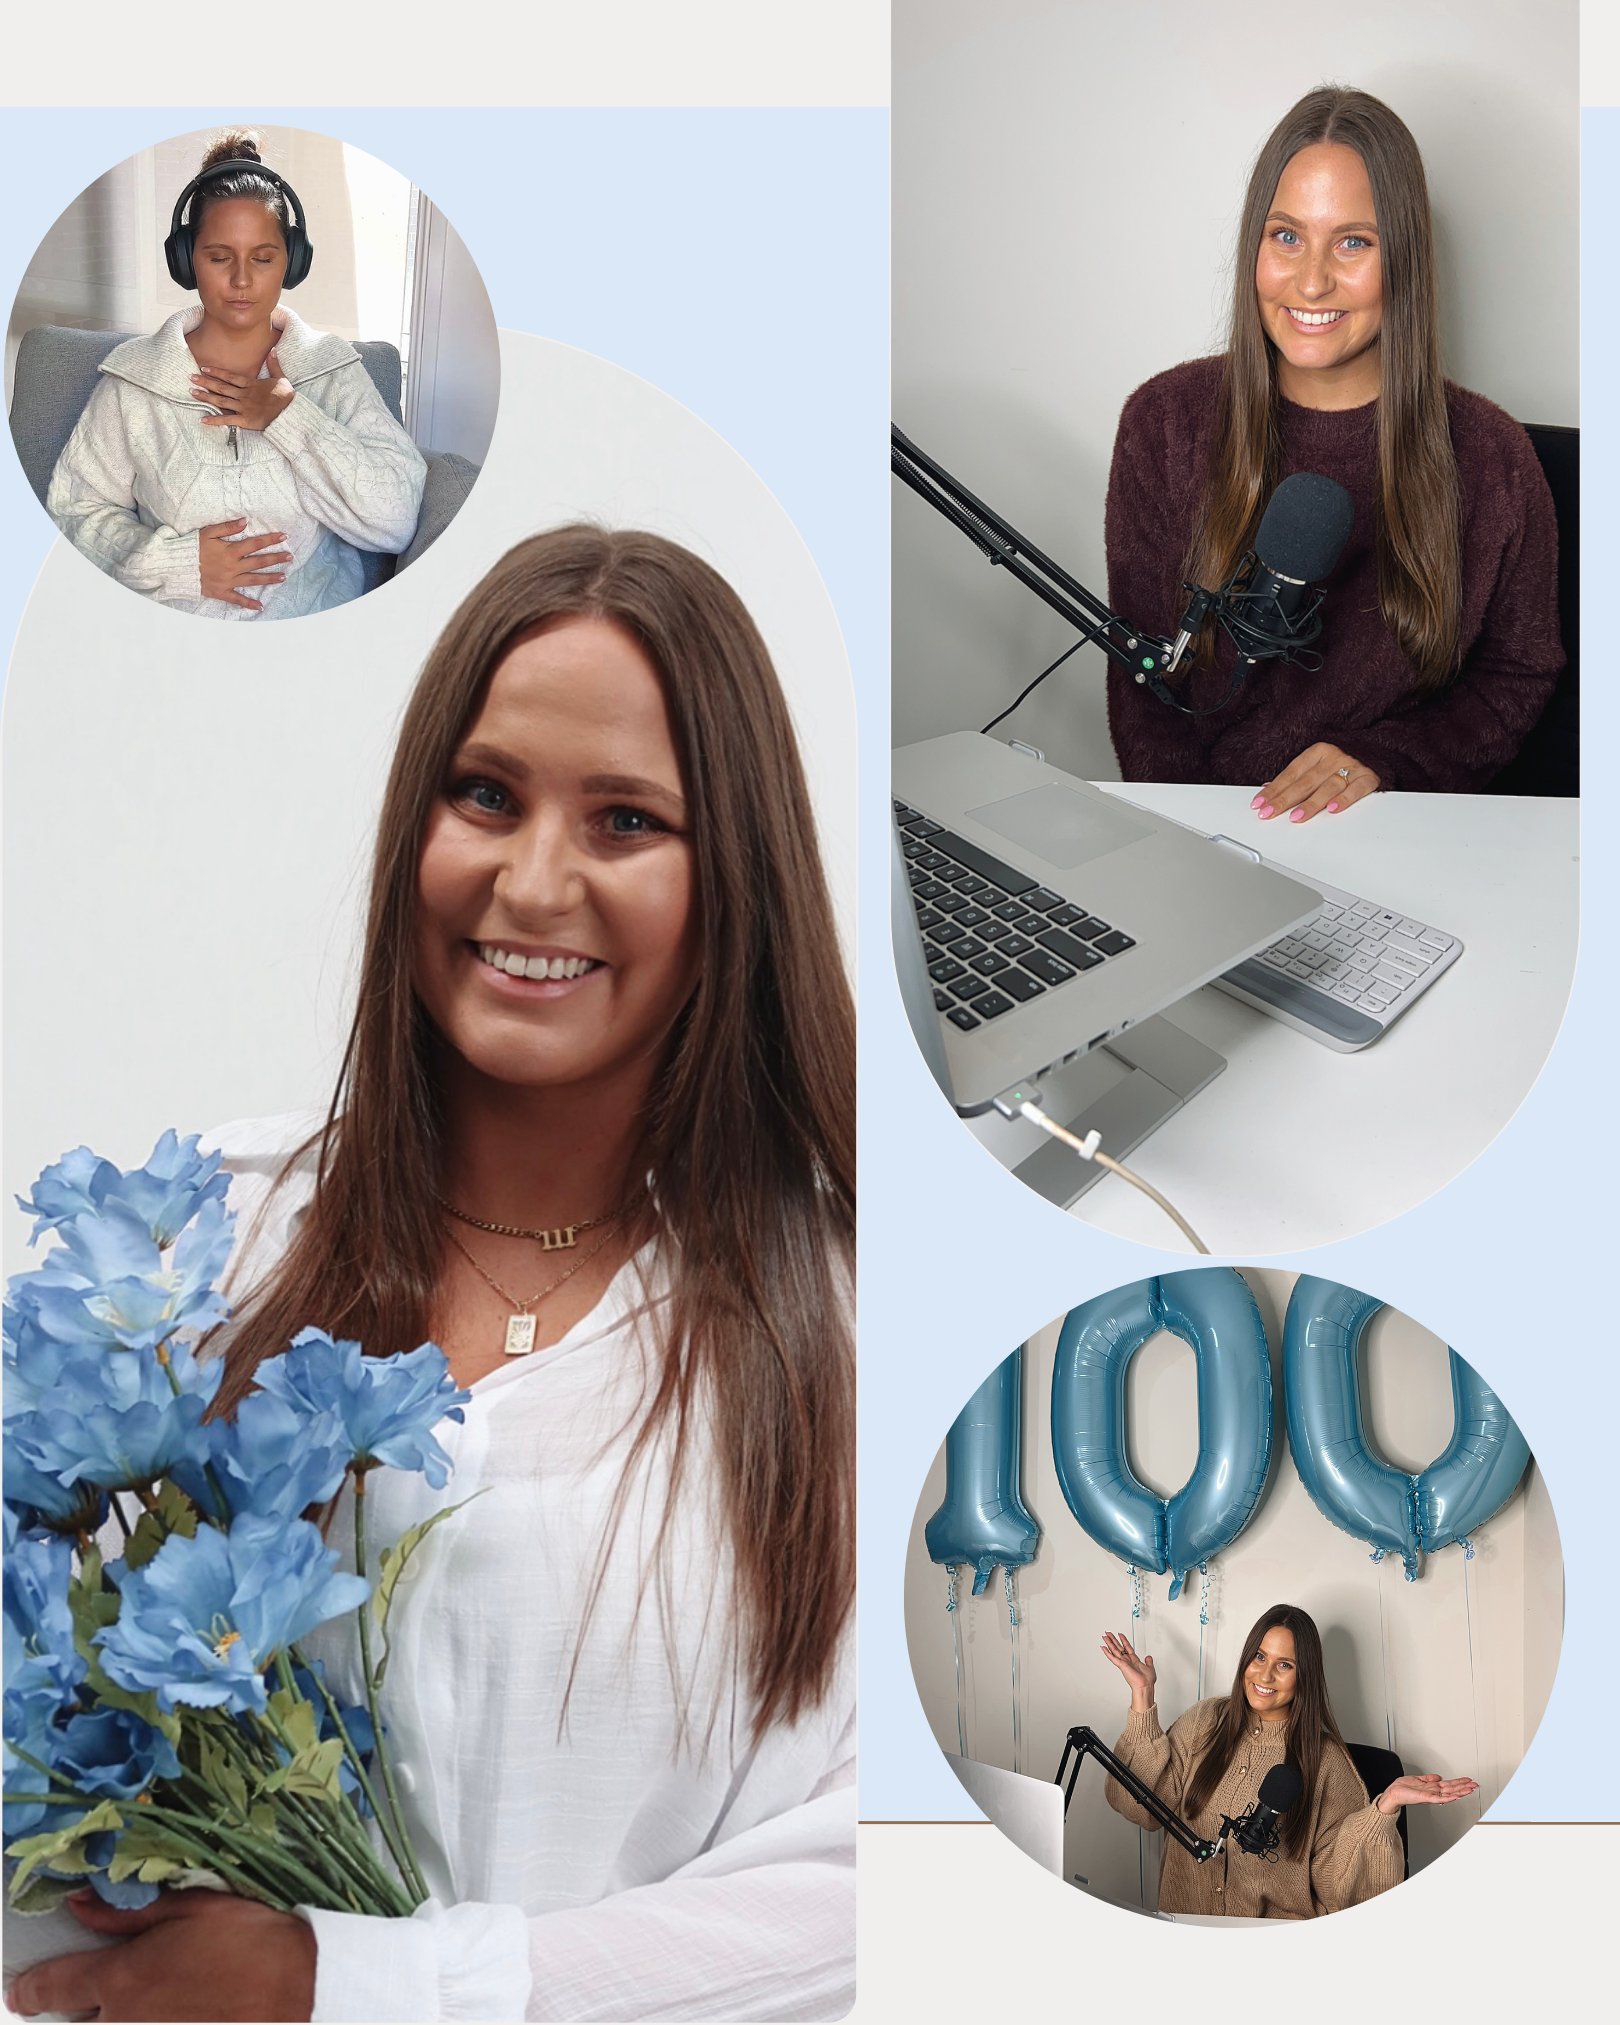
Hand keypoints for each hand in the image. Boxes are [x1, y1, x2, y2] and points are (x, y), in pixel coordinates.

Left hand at [7, 1888, 315, 2021]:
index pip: (53, 1988)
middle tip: (96, 1993)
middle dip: (78, 2008)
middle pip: (76, 2024)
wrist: (296, 1988)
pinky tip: (171, 2011)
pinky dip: (141, 2022)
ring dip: (113, 2018)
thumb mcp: (190, 1908)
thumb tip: (79, 1905)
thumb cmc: (248, 1939)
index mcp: (122, 1976)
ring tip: (145, 2000)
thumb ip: (127, 1914)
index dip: (32, 1989)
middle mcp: (122, 2020)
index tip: (22, 1991)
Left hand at [192, 349, 294, 432]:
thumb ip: (274, 364)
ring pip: (221, 401)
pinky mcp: (246, 420)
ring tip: (193, 393)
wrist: (291, 413)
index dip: (217, 372)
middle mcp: (244, 395)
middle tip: (192, 378)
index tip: (204, 367)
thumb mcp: (281, 378)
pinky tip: (203, 419)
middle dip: (206, 382)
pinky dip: (215, 420)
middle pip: (221, 387)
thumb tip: (273, 350)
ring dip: (206, 397)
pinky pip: (227, 420)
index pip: (230, 376)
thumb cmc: (287, 397)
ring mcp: (244, 407)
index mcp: (251, 384)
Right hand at [197, 518, 291, 609]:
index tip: (283, 537)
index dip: (270, 540)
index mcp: (230, 551)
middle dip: (276, 559)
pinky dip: (248, 603)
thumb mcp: (208, 532)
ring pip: (253, 580)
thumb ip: (227, 527)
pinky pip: (237, 599)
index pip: (255, 544)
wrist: (177, 566)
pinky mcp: (222, 592)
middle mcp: (233, 567)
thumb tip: (245, 521)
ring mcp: (228, 581)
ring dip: (269, 579)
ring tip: (284, 577)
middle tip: (290, 557)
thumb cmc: (191, 547)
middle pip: (259, 562)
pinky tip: (260, 606)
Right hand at [1100, 1630, 1156, 1711]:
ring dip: (1109, 1643)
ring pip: (1115, 1650)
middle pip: (1119, 1647)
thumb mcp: (1150, 1667)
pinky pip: (1113, 1658)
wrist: (1145, 1686)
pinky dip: (1108, 1653)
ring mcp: (1124, 1663)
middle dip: (1113, 1639)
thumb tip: (1149, 1657)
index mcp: (1134, 1660)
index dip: (1123, 1640)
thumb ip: (1148, 1661)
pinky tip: (1103, 1648)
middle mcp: (1128, 1660)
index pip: (1127, 1647)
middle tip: (1108, 1633)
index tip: (1120, 1634)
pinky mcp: (1121, 1665)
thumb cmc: (1147, 1680)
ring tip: (1105, 1636)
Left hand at [1252, 743, 1379, 822]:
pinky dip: (1344, 799)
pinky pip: (1355, 789)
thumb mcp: (1317, 764)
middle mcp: (1333, 758)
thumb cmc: (1341, 762)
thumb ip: (1296, 777)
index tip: (1260, 803)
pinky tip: (1332, 809)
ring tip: (1296, 816)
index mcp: (1318, 752)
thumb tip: (1268, 788)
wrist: (1377, 750)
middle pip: (1306, 782)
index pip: (1291, 773)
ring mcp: (1352, 766)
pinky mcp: (1368, 777)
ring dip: (1311, 804)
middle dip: (1285, 799)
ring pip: (1328, 787)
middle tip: (1270, 813)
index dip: (1274, 789)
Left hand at [1376, 1772, 1480, 1815]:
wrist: (1393, 1793)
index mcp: (1432, 1787)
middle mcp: (1433, 1792)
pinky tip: (1456, 1796)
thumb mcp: (1418, 1779)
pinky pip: (1439, 1798)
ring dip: (1460, 1792)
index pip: (1449, 1784)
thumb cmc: (1403, 1788)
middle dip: (1465, 1787)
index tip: (1469, 1780)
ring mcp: (1431, 1796)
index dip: (1460, 1782)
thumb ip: (1429, 1778)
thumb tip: (1438, 1776)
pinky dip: (1449, 1797)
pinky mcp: (1426, 1798)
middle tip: (1476, 1785)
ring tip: (1471, 1790)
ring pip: (1449, 1794)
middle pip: (1452, 1789)